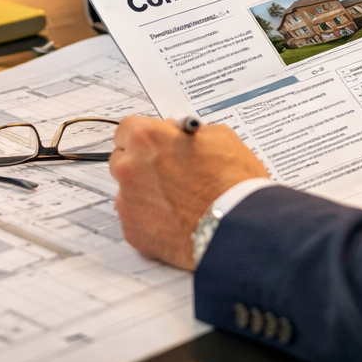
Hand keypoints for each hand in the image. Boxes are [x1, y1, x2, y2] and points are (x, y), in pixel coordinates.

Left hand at [110, 116, 268, 268]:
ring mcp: (127, 202)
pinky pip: (135, 220)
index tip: (155, 145)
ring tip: (177, 202)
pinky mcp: (132, 231)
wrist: (238, 227)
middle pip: (122, 160)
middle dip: (141, 165)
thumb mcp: (219, 137)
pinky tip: (175, 220)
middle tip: (169, 174)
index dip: (144, 138)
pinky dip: (151, 220)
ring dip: (145, 193)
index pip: (127, 130)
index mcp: (146, 138)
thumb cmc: (232, 182)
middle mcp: (129, 167)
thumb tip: (177, 135)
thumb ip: (188, 132)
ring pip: (128, 192)